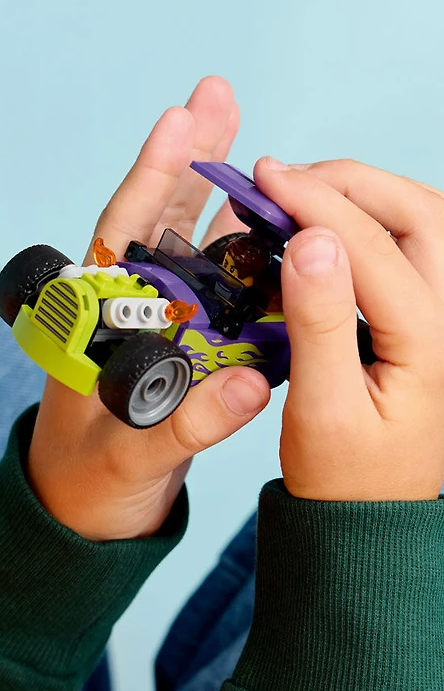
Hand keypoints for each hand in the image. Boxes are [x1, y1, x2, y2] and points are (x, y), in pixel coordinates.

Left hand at [28, 77, 271, 540]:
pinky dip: (241, 255)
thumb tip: (248, 386)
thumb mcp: (128, 459)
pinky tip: (266, 221)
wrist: (85, 513)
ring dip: (221, 196)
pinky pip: (216, 290)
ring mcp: (157, 323)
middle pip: (157, 220)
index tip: (177, 121)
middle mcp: (126, 309)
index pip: (121, 236)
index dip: (150, 178)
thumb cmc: (87, 484)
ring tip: (251, 139)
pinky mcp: (182, 345)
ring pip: (190, 246)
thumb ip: (183, 428)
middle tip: (215, 92)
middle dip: (187, 158)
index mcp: (94, 322)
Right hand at [253, 157, 443, 500]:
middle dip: (348, 183)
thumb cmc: (344, 472)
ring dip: (366, 194)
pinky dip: (371, 219)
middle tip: (283, 178)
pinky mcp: (432, 319)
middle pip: (420, 215)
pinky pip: (414, 246)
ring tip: (302, 191)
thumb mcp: (321, 408)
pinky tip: (328, 223)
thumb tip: (309, 241)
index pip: (373, 247)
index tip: (263, 178)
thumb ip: (319, 323)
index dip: (314, 203)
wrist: (372, 512)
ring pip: (425, 222)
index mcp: (432, 344)